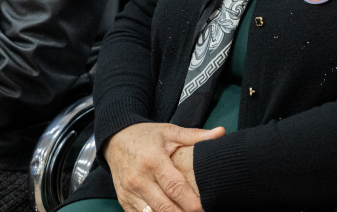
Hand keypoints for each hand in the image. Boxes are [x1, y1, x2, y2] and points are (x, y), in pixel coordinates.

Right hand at [103, 123, 223, 211]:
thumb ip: (195, 136)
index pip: (175, 187)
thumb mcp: (169, 131)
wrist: (115, 140)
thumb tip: (221, 132)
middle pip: (165, 207)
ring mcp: (130, 193)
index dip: (192, 202)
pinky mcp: (124, 202)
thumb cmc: (146, 136)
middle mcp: (139, 180)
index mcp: (152, 161)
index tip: (206, 208)